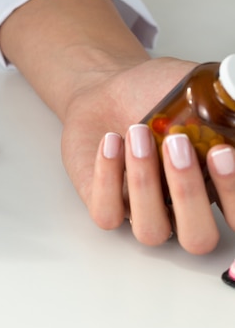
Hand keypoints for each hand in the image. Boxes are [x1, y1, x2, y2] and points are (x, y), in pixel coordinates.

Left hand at [62, 57, 234, 253]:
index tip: (223, 153)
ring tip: (136, 131)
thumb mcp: (201, 89)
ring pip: (151, 229)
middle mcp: (183, 209)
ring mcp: (143, 212)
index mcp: (216, 187)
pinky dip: (107, 177)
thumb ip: (226, 104)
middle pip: (198, 238)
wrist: (106, 89)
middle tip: (176, 144)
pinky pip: (107, 213)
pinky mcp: (105, 206)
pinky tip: (111, 141)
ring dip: (144, 181)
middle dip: (189, 193)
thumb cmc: (157, 93)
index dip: (233, 196)